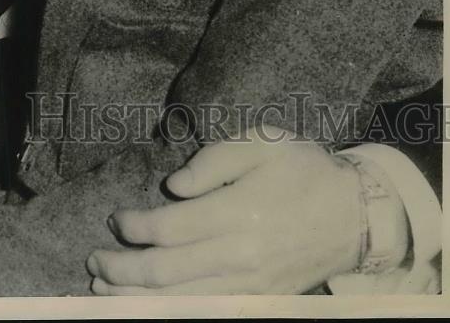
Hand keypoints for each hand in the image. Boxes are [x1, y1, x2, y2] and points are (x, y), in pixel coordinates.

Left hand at [88, 133, 368, 294]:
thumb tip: (173, 185)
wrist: (354, 214)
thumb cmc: (303, 169)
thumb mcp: (263, 142)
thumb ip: (214, 160)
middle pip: (166, 272)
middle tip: (94, 259)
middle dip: (122, 269)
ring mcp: (250, 286)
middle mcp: (240, 255)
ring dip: (136, 299)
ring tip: (103, 290)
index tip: (117, 218)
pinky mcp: (259, 300)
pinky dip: (171, 313)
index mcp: (239, 212)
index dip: (134, 227)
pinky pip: (207, 313)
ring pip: (180, 302)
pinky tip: (147, 308)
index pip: (170, 228)